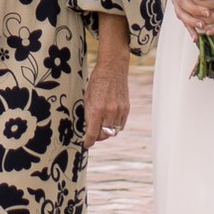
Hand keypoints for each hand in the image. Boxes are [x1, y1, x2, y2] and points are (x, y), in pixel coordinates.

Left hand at [86, 27, 130, 145]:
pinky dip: (115, 126)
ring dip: (107, 132)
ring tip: (102, 127)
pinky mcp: (126, 108)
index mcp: (97, 109)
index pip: (93, 133)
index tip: (87, 144)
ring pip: (114, 131)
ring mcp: (119, 111)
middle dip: (98, 137)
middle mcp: (109, 112)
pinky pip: (121, 125)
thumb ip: (89, 114)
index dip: (89, 141)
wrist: (113, 69)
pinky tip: (110, 121)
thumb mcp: (87, 98)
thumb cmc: (97, 82)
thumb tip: (89, 128)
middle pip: (104, 135)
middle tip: (94, 135)